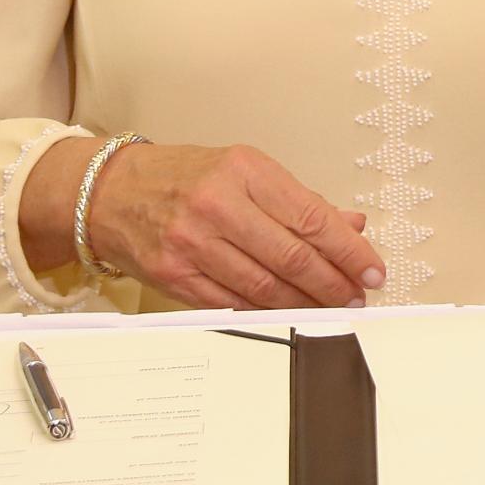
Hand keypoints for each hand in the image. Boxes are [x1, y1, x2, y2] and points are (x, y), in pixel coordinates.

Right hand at [85, 142, 385, 308]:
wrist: (112, 192)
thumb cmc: (186, 177)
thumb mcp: (246, 171)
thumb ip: (300, 201)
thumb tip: (351, 225)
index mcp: (244, 172)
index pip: (311, 218)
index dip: (349, 250)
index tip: (372, 269)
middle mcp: (218, 205)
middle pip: (292, 256)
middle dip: (333, 283)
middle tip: (356, 295)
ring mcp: (193, 243)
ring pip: (264, 285)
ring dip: (305, 303)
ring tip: (331, 308)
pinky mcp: (175, 275)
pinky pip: (233, 302)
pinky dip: (267, 311)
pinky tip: (289, 313)